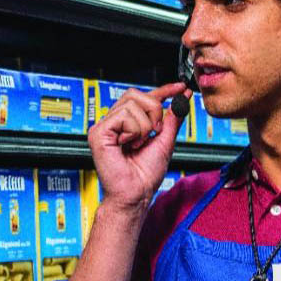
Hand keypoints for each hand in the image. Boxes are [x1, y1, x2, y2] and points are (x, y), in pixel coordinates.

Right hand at [87, 83, 190, 212]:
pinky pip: (124, 116)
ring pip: (132, 104)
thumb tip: (182, 98)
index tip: (180, 87)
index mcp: (127, 123)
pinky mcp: (98, 132)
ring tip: (138, 144)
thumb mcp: (165, 140)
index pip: (143, 97)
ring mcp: (104, 126)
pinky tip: (128, 145)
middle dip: (154, 111)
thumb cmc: (145, 175)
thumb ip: (172, 118)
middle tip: (154, 132)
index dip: (162, 90)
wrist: (136, 193)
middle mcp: (114, 122)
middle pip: (136, 94)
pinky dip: (134, 132)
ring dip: (144, 126)